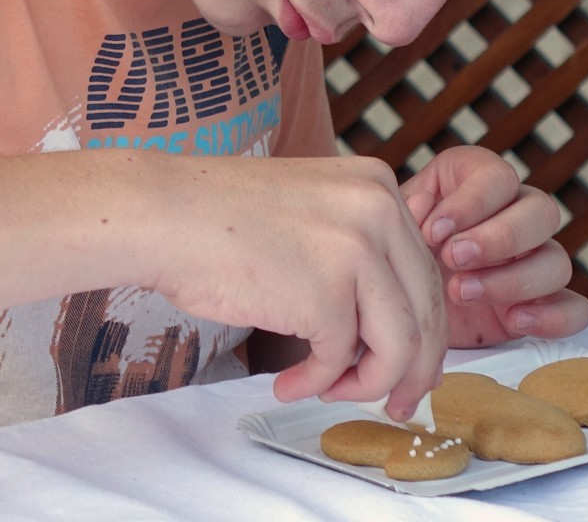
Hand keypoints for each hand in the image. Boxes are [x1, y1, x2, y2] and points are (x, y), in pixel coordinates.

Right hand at [151, 155, 446, 421]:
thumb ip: (354, 247)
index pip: (424, 270)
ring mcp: (356, 252)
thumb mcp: (309, 208)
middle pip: (425, 310)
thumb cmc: (215, 217)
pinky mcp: (326, 296)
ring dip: (367, 384)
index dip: (423, 327)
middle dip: (413, 369)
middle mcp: (380, 211)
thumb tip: (384, 323)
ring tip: (329, 393)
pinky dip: (317, 384)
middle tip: (396, 403)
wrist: (161, 213)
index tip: (410, 364)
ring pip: (399, 345)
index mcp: (377, 185)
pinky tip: (288, 385)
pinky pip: (341, 360)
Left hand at [401, 145, 587, 348]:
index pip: (498, 176)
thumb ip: (407, 209)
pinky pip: (575, 308)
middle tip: (452, 258)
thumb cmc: (391, 248)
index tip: (433, 229)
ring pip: (557, 261)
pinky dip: (552, 316)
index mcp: (477, 183)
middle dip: (497, 237)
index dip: (472, 201)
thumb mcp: (389, 221)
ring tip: (461, 291)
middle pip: (541, 212)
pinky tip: (512, 320)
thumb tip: (422, 208)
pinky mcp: (541, 305)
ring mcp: (533, 261)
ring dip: (512, 279)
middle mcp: (515, 216)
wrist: (392, 298)